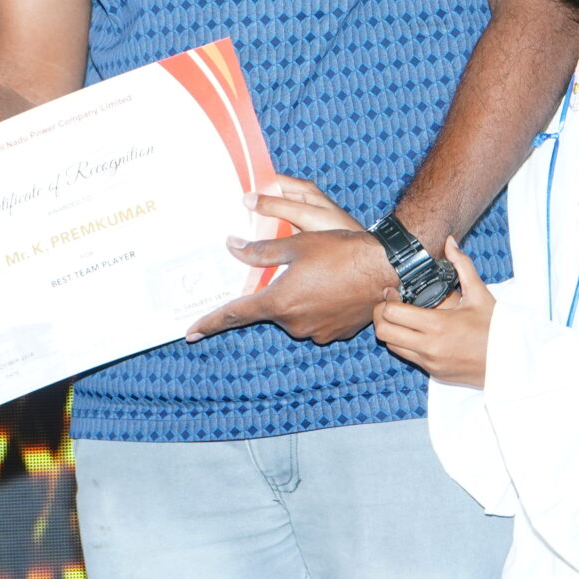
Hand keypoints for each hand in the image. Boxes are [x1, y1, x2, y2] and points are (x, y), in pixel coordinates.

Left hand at [188, 175, 394, 344]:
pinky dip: (316, 305)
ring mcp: (314, 332)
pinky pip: (313, 320)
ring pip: (293, 313)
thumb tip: (232, 246)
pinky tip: (332, 287)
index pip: (234, 315)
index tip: (191, 332)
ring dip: (297, 297)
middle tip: (297, 268)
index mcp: (278, 301)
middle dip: (276, 291)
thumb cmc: (341, 252)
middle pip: (270, 308)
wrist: (387, 270)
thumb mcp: (296, 243)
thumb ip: (260, 250)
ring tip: (321, 273)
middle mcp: (293, 323)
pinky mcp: (333, 334)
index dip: (210, 323)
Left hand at [372, 239, 493, 386]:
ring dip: (392, 331)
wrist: (513, 363)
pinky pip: (409, 358)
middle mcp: (429, 347)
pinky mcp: (434, 373)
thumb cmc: (498, 328)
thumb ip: (462, 265)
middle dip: (381, 316)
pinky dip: (406, 344)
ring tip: (403, 318)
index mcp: (438, 325)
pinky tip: (418, 332)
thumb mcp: (480, 294)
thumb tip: (450, 242)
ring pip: (392, 347)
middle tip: (390, 304)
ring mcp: (430, 363)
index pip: (392, 313)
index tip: (394, 292)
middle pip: (383, 333)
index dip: (386, 300)